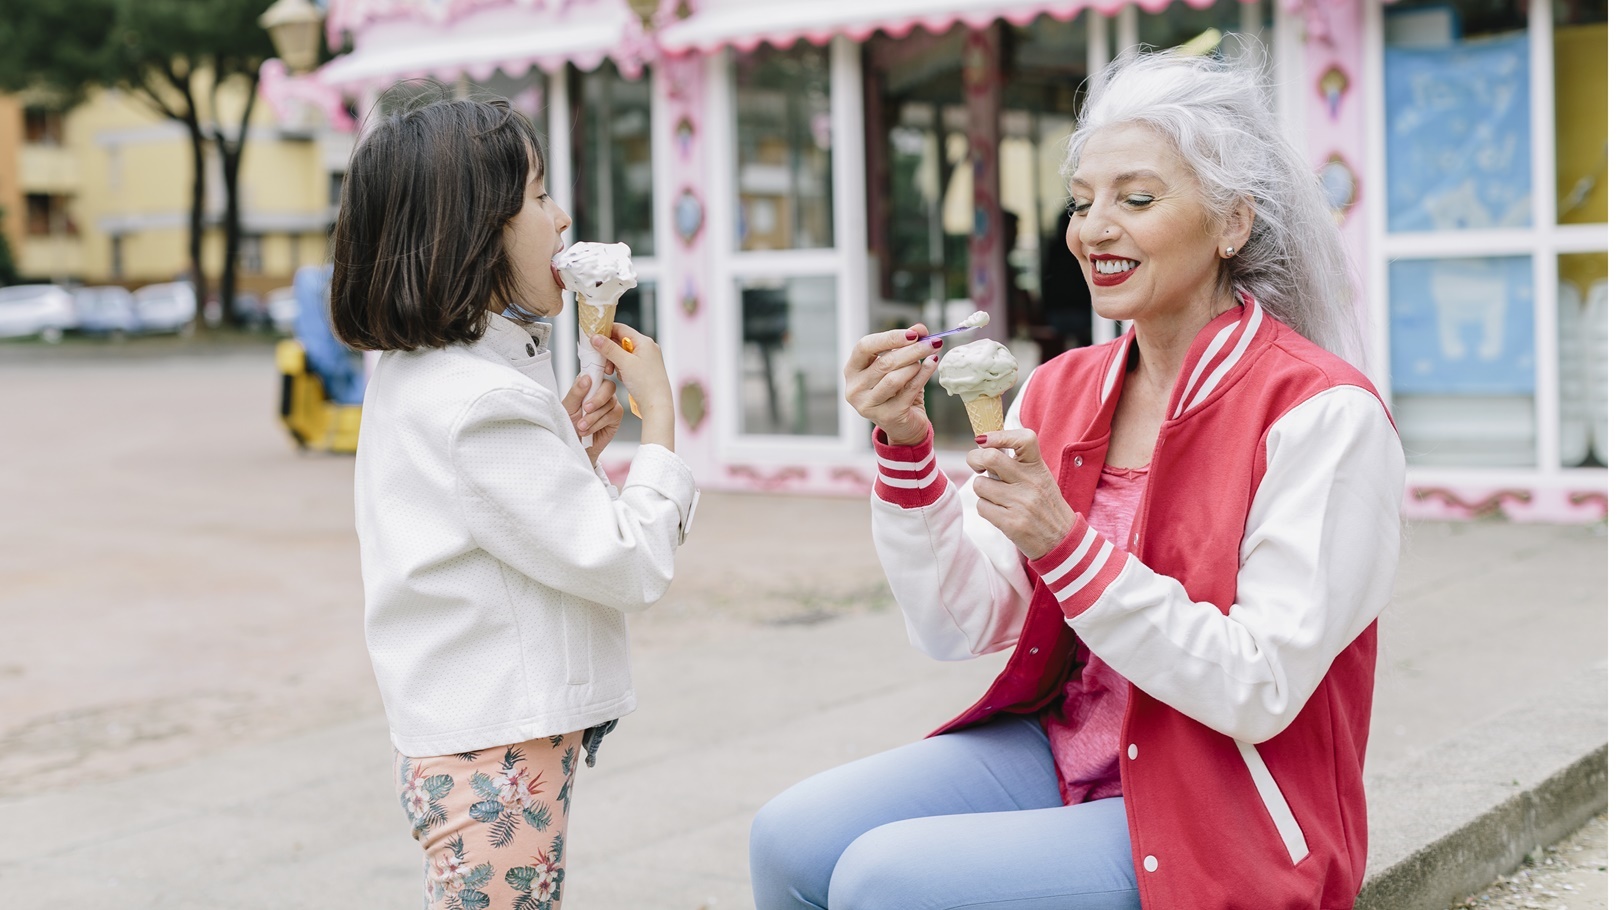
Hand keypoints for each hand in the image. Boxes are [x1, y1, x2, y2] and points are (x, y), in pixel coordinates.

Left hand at [562, 372, 623, 464]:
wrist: (575, 445)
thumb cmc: (570, 425)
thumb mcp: (568, 407)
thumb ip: (576, 392)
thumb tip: (586, 378)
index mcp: (588, 385)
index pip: (596, 372)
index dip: (597, 373)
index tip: (591, 379)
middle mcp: (601, 392)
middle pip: (608, 386)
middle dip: (597, 399)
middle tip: (585, 409)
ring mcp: (610, 403)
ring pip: (608, 403)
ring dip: (593, 417)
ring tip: (581, 426)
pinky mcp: (616, 416)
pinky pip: (611, 415)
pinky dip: (598, 424)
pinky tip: (588, 430)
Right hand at [590, 324, 674, 451]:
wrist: (657, 405)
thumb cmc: (646, 384)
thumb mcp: (624, 363)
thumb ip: (609, 348)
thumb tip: (595, 337)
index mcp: (645, 342)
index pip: (621, 328)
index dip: (606, 331)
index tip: (594, 338)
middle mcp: (647, 348)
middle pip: (621, 341)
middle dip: (609, 351)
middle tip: (602, 361)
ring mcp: (646, 359)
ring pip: (623, 353)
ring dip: (613, 361)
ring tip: (610, 371)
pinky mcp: (644, 369)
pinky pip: (627, 363)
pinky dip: (620, 368)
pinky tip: (619, 376)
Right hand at [844, 324, 939, 446]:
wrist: (904, 425)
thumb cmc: (897, 390)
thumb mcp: (899, 364)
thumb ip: (906, 345)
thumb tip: (920, 328)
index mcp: (852, 370)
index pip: (865, 346)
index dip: (890, 338)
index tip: (914, 334)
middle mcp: (854, 388)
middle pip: (884, 362)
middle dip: (912, 350)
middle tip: (932, 341)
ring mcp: (868, 405)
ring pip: (895, 378)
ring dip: (916, 364)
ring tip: (928, 357)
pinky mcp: (886, 416)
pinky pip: (909, 391)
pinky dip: (924, 375)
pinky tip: (932, 364)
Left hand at [966, 429, 1076, 559]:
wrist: (1062, 540)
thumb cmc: (1045, 506)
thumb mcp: (1039, 478)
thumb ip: (1018, 463)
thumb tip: (984, 447)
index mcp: (1038, 468)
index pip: (1024, 439)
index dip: (999, 435)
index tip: (984, 440)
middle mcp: (1030, 482)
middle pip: (990, 458)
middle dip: (975, 460)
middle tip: (977, 466)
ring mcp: (1021, 503)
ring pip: (980, 485)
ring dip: (982, 490)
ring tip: (996, 497)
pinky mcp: (1011, 523)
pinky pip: (982, 507)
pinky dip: (985, 509)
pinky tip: (999, 512)